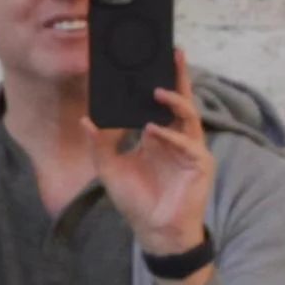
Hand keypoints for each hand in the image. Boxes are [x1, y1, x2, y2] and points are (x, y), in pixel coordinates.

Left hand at [99, 50, 217, 269]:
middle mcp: (176, 138)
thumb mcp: (109, 169)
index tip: (151, 59)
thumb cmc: (135, 201)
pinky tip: (155, 131)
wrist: (153, 231)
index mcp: (158, 135)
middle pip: (181, 100)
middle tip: (172, 53)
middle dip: (178, 76)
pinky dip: (171, 136)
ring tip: (158, 90)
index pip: (161, 102)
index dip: (159, 81)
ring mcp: (190, 150)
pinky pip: (188, 145)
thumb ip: (98, 144)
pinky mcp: (200, 165)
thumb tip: (85, 119)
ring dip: (175, 101)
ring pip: (189, 116)